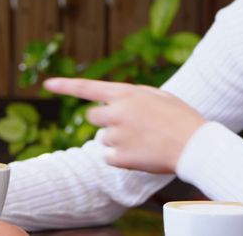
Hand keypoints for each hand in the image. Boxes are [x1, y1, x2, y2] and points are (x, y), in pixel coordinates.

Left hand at [44, 78, 206, 173]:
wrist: (195, 145)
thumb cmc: (180, 118)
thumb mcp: (158, 96)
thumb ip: (132, 96)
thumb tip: (114, 102)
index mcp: (126, 93)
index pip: (88, 87)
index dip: (65, 85)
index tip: (47, 84)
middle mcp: (117, 112)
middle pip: (92, 116)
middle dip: (105, 120)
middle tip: (127, 124)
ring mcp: (117, 136)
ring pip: (103, 139)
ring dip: (117, 140)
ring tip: (143, 140)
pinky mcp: (120, 158)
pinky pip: (109, 157)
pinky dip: (121, 157)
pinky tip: (141, 153)